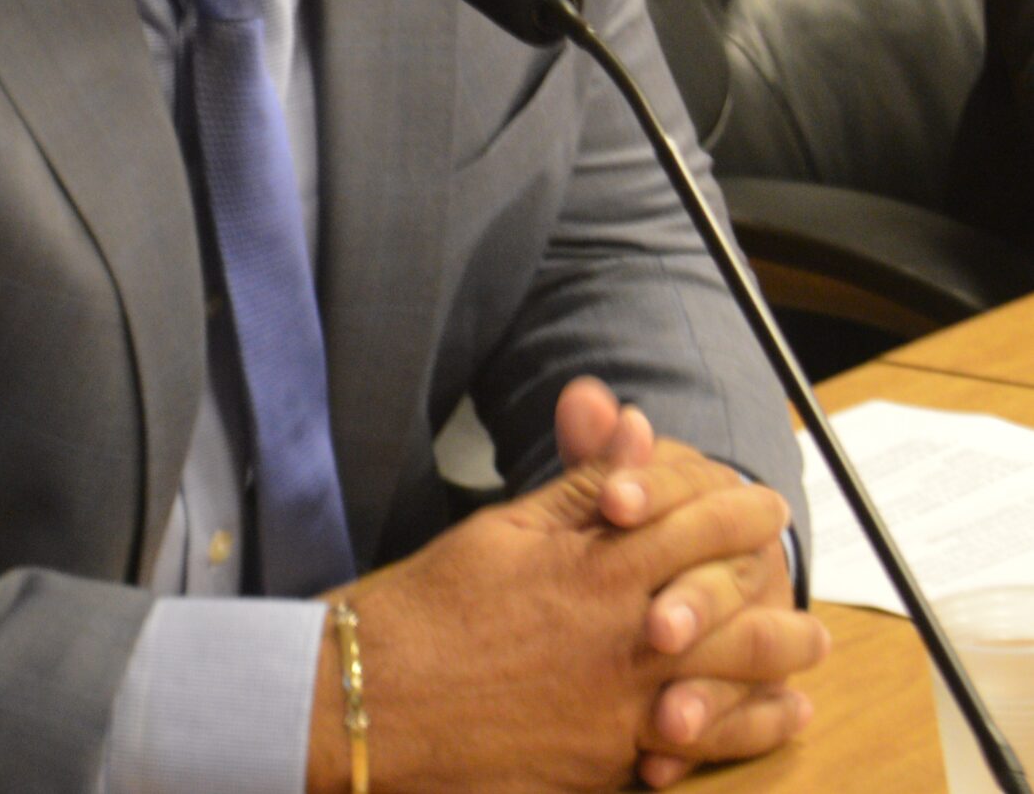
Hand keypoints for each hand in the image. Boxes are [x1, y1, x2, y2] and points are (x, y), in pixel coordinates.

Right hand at [304, 439, 821, 791]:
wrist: (381, 698)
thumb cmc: (434, 602)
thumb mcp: (505, 527)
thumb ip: (580, 485)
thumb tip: (633, 431)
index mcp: (596, 570)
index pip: (692, 528)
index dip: (735, 510)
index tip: (761, 502)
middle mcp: (623, 640)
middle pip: (730, 613)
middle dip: (773, 595)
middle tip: (798, 585)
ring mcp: (622, 709)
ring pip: (729, 686)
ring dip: (778, 668)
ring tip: (809, 655)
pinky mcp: (609, 762)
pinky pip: (698, 748)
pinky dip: (744, 732)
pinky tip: (770, 724)